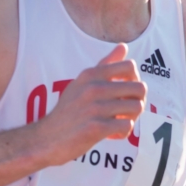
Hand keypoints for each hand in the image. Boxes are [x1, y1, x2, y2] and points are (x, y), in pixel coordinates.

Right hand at [37, 43, 146, 165]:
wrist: (46, 139)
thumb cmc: (68, 111)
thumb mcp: (82, 83)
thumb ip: (105, 65)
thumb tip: (124, 46)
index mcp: (90, 75)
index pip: (130, 66)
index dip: (134, 80)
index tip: (125, 92)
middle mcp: (93, 88)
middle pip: (139, 88)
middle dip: (137, 101)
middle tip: (125, 111)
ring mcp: (94, 108)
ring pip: (136, 107)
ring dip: (131, 118)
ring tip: (118, 122)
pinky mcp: (96, 128)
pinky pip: (127, 126)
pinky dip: (122, 133)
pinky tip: (111, 134)